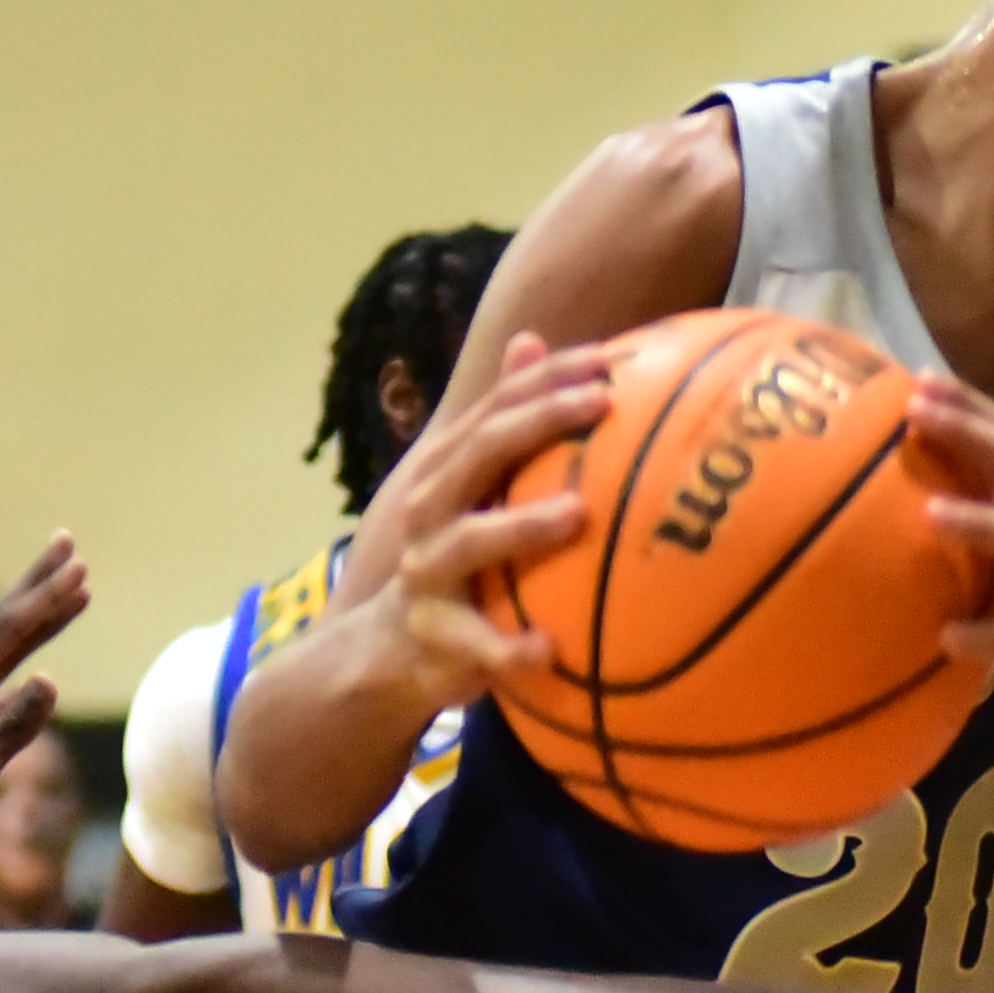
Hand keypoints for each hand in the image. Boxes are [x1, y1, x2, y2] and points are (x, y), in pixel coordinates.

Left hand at [0, 537, 92, 886]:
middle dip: (38, 585)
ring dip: (34, 622)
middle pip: (2, 624)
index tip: (79, 564)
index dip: (46, 598)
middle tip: (68, 544)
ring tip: (64, 595)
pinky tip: (32, 673)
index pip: (9, 631)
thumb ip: (12, 727)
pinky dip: (19, 665)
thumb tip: (50, 680)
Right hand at [354, 336, 616, 707]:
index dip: (547, 377)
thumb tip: (530, 340)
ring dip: (522, 525)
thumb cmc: (455, 561)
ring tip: (578, 512)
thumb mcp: (473, 491)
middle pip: (480, 453)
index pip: (496, 407)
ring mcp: (427, 571)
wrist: (384, 652)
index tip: (609, 360)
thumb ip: (502, 425)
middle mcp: (430, 509)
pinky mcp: (434, 635)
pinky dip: (510, 648)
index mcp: (448, 470)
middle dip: (538, 423)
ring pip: (470, 541)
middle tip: (602, 405)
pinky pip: (477, 645)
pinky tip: (550, 649)